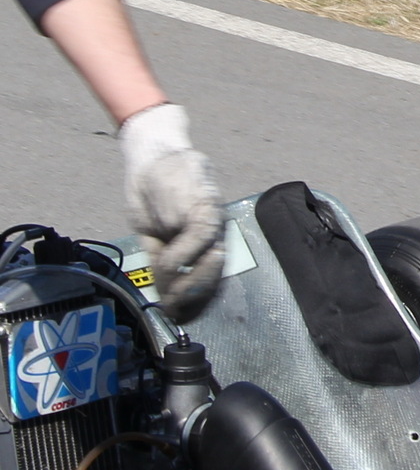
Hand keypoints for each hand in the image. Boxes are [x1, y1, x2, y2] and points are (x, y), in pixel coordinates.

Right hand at [119, 103, 224, 322]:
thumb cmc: (153, 191)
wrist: (151, 153)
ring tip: (168, 288)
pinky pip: (199, 237)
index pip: (209, 284)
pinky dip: (183, 256)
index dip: (194, 305)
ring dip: (186, 282)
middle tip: (172, 309)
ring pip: (210, 262)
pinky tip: (169, 261)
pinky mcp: (203, 204)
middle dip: (192, 300)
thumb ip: (162, 257)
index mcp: (206, 243)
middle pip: (215, 280)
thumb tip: (163, 289)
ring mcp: (213, 219)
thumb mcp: (153, 233)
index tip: (176, 316)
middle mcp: (217, 233)